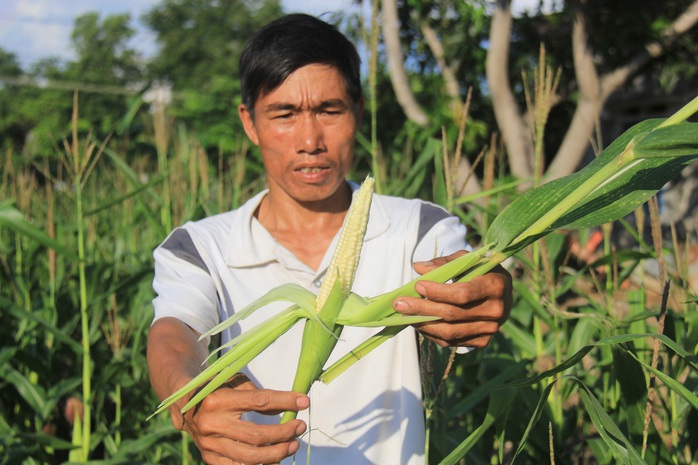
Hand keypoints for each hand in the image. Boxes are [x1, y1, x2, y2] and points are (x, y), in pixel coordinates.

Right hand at [174, 373, 308, 464]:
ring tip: (293, 445)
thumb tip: (292, 405)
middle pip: (256, 435)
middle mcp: (211, 424)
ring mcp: (209, 445)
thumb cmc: (217, 389)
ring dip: (276, 453)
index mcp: (218, 399)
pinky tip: (276, 460)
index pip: (259, 401)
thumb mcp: (236, 383)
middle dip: (283, 433)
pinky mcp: (209, 458)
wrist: (184, 405)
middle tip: (300, 427)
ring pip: (249, 457)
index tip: (304, 401)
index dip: (285, 401)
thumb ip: (261, 395)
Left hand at [392, 250, 511, 347]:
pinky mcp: (482, 341)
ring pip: (450, 332)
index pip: (463, 294)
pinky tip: (418, 322)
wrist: (503, 293)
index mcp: (495, 286)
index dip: (438, 292)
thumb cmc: (481, 271)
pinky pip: (451, 342)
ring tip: (404, 314)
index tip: (417, 285)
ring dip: (423, 324)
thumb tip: (419, 267)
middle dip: (422, 309)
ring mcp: (490, 329)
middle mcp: (496, 311)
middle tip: (399, 303)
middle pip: (452, 315)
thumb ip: (444, 263)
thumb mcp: (467, 259)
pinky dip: (431, 333)